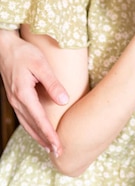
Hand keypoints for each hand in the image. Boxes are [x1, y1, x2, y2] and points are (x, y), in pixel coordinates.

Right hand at [0, 33, 67, 154]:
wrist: (5, 47)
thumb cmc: (24, 53)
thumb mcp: (41, 64)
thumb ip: (52, 83)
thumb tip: (64, 100)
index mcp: (23, 94)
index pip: (40, 120)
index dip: (50, 134)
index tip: (59, 146)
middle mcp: (17, 101)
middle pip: (32, 126)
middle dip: (45, 140)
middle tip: (58, 152)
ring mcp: (14, 100)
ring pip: (27, 124)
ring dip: (38, 136)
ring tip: (49, 146)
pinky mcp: (15, 97)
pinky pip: (24, 117)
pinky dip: (32, 127)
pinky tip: (38, 130)